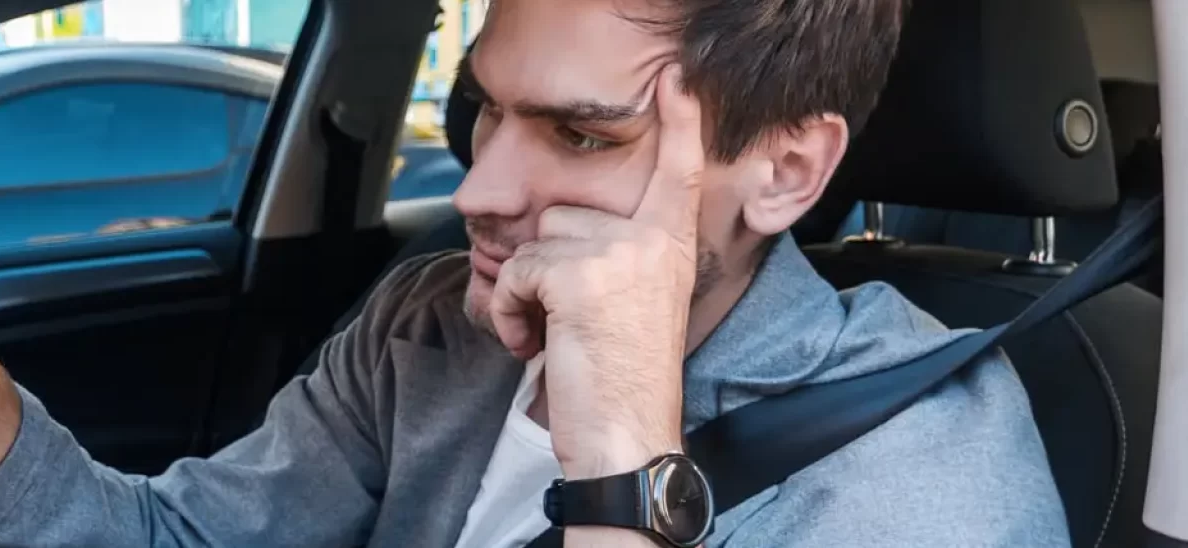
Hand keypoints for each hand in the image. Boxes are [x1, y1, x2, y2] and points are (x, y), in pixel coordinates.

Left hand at [488, 65, 703, 476]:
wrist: (628, 436)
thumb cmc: (623, 382)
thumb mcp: (632, 305)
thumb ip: (613, 258)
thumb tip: (552, 235)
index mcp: (672, 244)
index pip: (678, 171)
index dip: (678, 124)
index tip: (675, 83)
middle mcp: (652, 239)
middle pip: (563, 213)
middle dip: (546, 265)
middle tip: (565, 322)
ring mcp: (617, 252)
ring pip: (534, 242)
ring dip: (525, 291)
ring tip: (551, 336)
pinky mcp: (577, 274)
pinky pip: (514, 272)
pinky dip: (509, 311)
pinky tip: (533, 344)